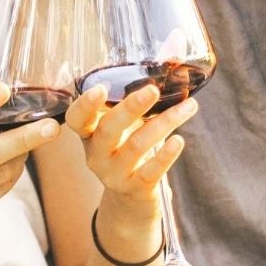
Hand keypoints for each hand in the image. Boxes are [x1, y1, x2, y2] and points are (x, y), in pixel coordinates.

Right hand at [65, 81, 196, 211]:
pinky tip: (179, 140)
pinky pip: (150, 172)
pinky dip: (165, 155)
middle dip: (131, 108)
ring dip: (164, 123)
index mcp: (89, 135)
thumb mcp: (121, 129)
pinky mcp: (135, 189)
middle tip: (153, 90)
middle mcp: (97, 155)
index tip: (101, 88)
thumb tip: (172, 66)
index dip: (85, 105)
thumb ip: (131, 103)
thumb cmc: (127, 150)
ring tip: (189, 106)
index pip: (76, 119)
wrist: (130, 199)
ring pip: (136, 146)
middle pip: (109, 129)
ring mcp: (114, 174)